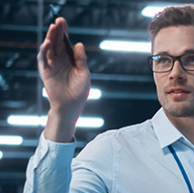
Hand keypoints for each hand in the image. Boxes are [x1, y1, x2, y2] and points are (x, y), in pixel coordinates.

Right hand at [38, 17, 89, 140]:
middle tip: (59, 20)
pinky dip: (45, 50)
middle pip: (56, 42)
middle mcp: (59, 60)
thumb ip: (81, 59)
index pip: (64, 42)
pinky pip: (44, 59)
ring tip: (53, 27)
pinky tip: (49, 42)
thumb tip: (78, 44)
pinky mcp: (46, 71)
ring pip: (49, 48)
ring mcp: (51, 65)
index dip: (63, 32)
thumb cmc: (79, 91)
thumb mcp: (84, 73)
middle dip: (57, 31)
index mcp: (68, 59)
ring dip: (50, 37)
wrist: (72, 105)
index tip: (63, 22)